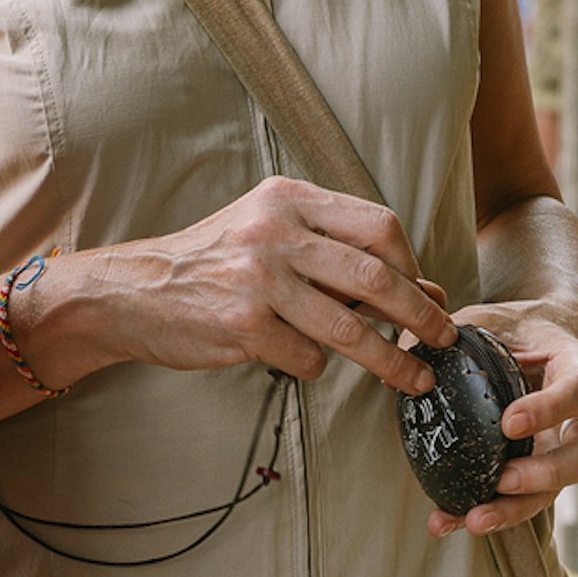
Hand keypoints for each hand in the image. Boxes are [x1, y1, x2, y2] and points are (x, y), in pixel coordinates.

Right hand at [76, 177, 449, 393]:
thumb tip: (424, 288)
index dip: (411, 263)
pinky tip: (305, 362)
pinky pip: (307, 359)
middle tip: (444, 338)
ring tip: (415, 377)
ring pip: (350, 328)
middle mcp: (275, 232)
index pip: (378, 225)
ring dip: (392, 360)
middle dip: (420, 315)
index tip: (422, 290)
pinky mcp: (243, 326)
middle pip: (375, 277)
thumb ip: (336, 252)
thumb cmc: (214, 262)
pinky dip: (316, 368)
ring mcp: (258, 280)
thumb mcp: (270, 232)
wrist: (133, 291)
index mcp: (289, 199)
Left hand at [434, 302, 577, 536]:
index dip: (549, 410)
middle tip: (503, 479)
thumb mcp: (490, 319)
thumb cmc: (517, 328)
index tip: (509, 423)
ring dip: (518, 508)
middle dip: (548, 473)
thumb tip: (404, 353)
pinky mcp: (542, 471)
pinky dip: (491, 514)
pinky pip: (524, 500)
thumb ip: (452, 332)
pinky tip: (448, 520)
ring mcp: (565, 448)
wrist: (540, 339)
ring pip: (560, 490)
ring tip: (474, 518)